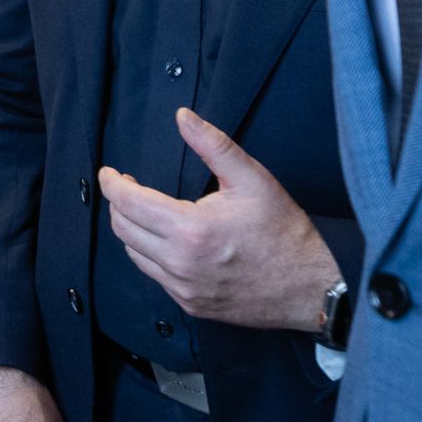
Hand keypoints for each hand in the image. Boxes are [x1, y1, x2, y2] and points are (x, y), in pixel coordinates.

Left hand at [98, 107, 337, 331]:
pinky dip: (151, 254)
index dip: (112, 184)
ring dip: (132, 229)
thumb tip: (183, 117)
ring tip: (146, 211)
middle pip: (122, 228)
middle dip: (118, 203)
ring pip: (134, 254)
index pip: (127, 203)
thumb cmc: (284, 231)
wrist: (312, 285)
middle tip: (127, 187)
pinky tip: (165, 240)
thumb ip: (213, 144)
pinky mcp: (191, 304)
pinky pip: (154, 275)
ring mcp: (184, 288)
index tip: (110, 173)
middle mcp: (181, 263)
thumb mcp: (251, 179)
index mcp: (191, 230)